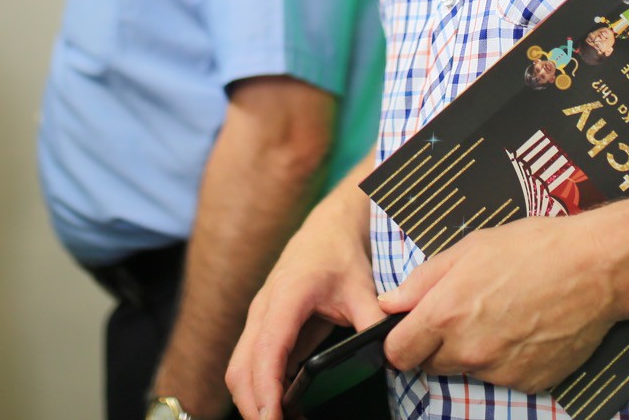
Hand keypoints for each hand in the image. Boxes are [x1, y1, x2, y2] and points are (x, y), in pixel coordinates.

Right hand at [227, 188, 383, 419]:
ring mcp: (259, 320)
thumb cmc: (340, 254)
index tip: (274, 419)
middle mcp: (263, 310)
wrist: (326, 228)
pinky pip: (253, 366)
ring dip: (255, 402)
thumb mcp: (363, 288)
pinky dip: (262, 391)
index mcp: (286, 297)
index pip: (267, 350)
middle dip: (254, 407)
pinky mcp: (264, 329)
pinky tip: (286, 410)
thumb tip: (388, 358)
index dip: (266, 389)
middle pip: (240, 369)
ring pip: (240, 370)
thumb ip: (373, 323)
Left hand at [378, 215, 616, 392]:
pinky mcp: (529, 382)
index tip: (412, 330)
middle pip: (431, 364)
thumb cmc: (533, 249)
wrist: (594, 268)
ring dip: (474, 351)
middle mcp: (469, 351)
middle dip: (439, 344)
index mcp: (446, 315)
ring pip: (469, 371)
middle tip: (467, 311)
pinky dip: (507, 359)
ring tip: (503, 314)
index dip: (401, 340)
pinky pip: (503, 377)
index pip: (398, 353)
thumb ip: (422, 281)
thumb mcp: (468, 249)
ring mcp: (500, 371)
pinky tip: (525, 329)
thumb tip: (391, 304)